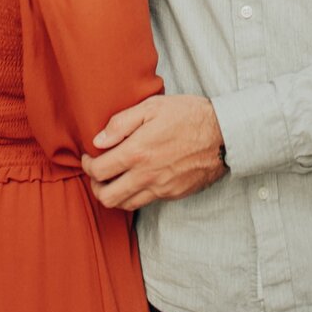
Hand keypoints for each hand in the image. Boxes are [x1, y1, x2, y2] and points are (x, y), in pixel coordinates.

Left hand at [81, 94, 226, 210]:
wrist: (223, 134)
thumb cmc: (188, 114)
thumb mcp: (152, 107)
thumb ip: (121, 123)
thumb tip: (98, 140)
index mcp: (137, 152)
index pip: (99, 171)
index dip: (88, 165)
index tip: (90, 156)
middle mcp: (146, 175)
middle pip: (107, 197)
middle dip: (95, 186)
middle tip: (97, 172)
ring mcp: (160, 188)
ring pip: (125, 204)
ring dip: (113, 194)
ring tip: (114, 178)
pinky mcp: (173, 194)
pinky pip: (145, 202)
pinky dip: (134, 195)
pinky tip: (137, 179)